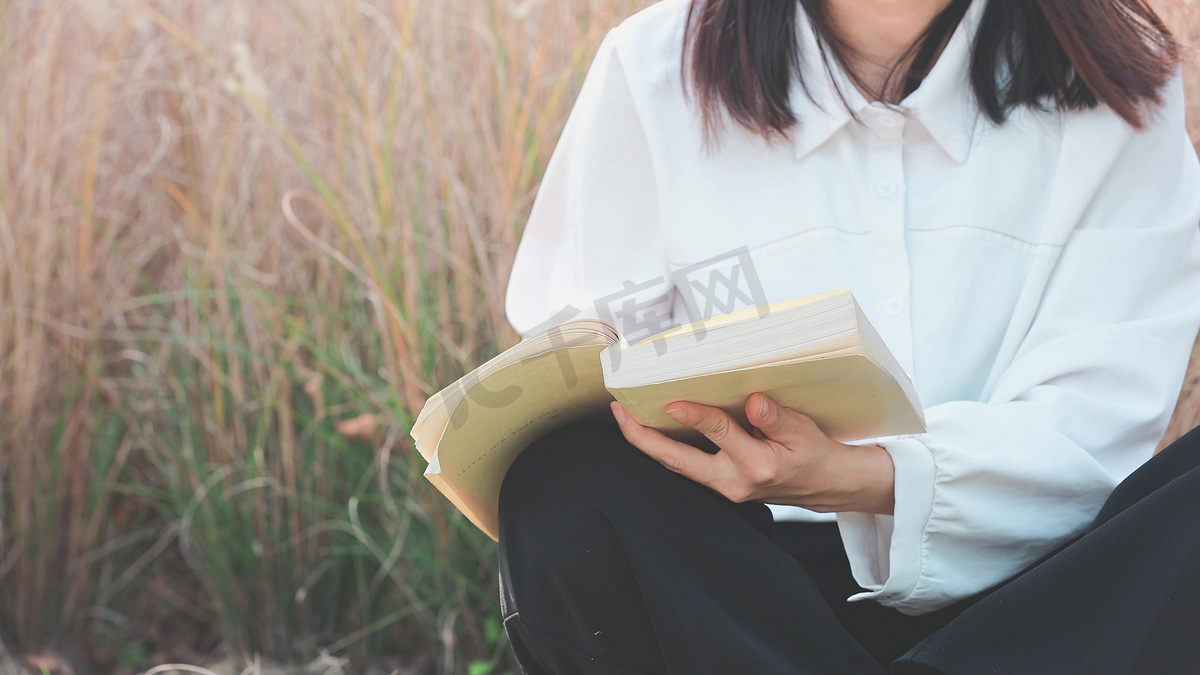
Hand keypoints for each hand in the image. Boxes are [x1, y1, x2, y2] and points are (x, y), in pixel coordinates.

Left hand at [610, 392, 894, 513]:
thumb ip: (777, 418)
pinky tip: (653, 428)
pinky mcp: (720, 484)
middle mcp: (733, 482)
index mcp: (756, 466)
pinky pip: (686, 466)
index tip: (672, 401)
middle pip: (677, 462)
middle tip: (619, 412)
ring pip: (677, 466)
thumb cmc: (815, 455)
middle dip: (643, 439)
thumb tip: (752, 402)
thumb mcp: (804, 431)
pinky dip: (666, 448)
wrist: (826, 485)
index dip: (696, 416)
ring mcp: (724, 487)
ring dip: (649, 443)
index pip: (719, 435)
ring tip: (626, 416)